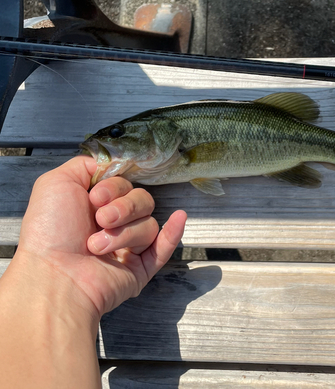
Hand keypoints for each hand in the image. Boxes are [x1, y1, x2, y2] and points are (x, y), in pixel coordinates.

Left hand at [15, 155, 186, 318]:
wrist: (53, 275)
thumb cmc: (49, 231)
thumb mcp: (57, 183)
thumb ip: (86, 165)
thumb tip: (113, 164)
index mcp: (96, 206)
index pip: (124, 183)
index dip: (114, 186)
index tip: (96, 196)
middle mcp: (113, 225)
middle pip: (142, 200)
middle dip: (123, 207)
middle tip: (100, 219)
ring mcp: (127, 248)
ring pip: (148, 224)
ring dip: (125, 232)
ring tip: (97, 246)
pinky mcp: (139, 269)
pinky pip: (164, 248)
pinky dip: (173, 233)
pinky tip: (179, 218)